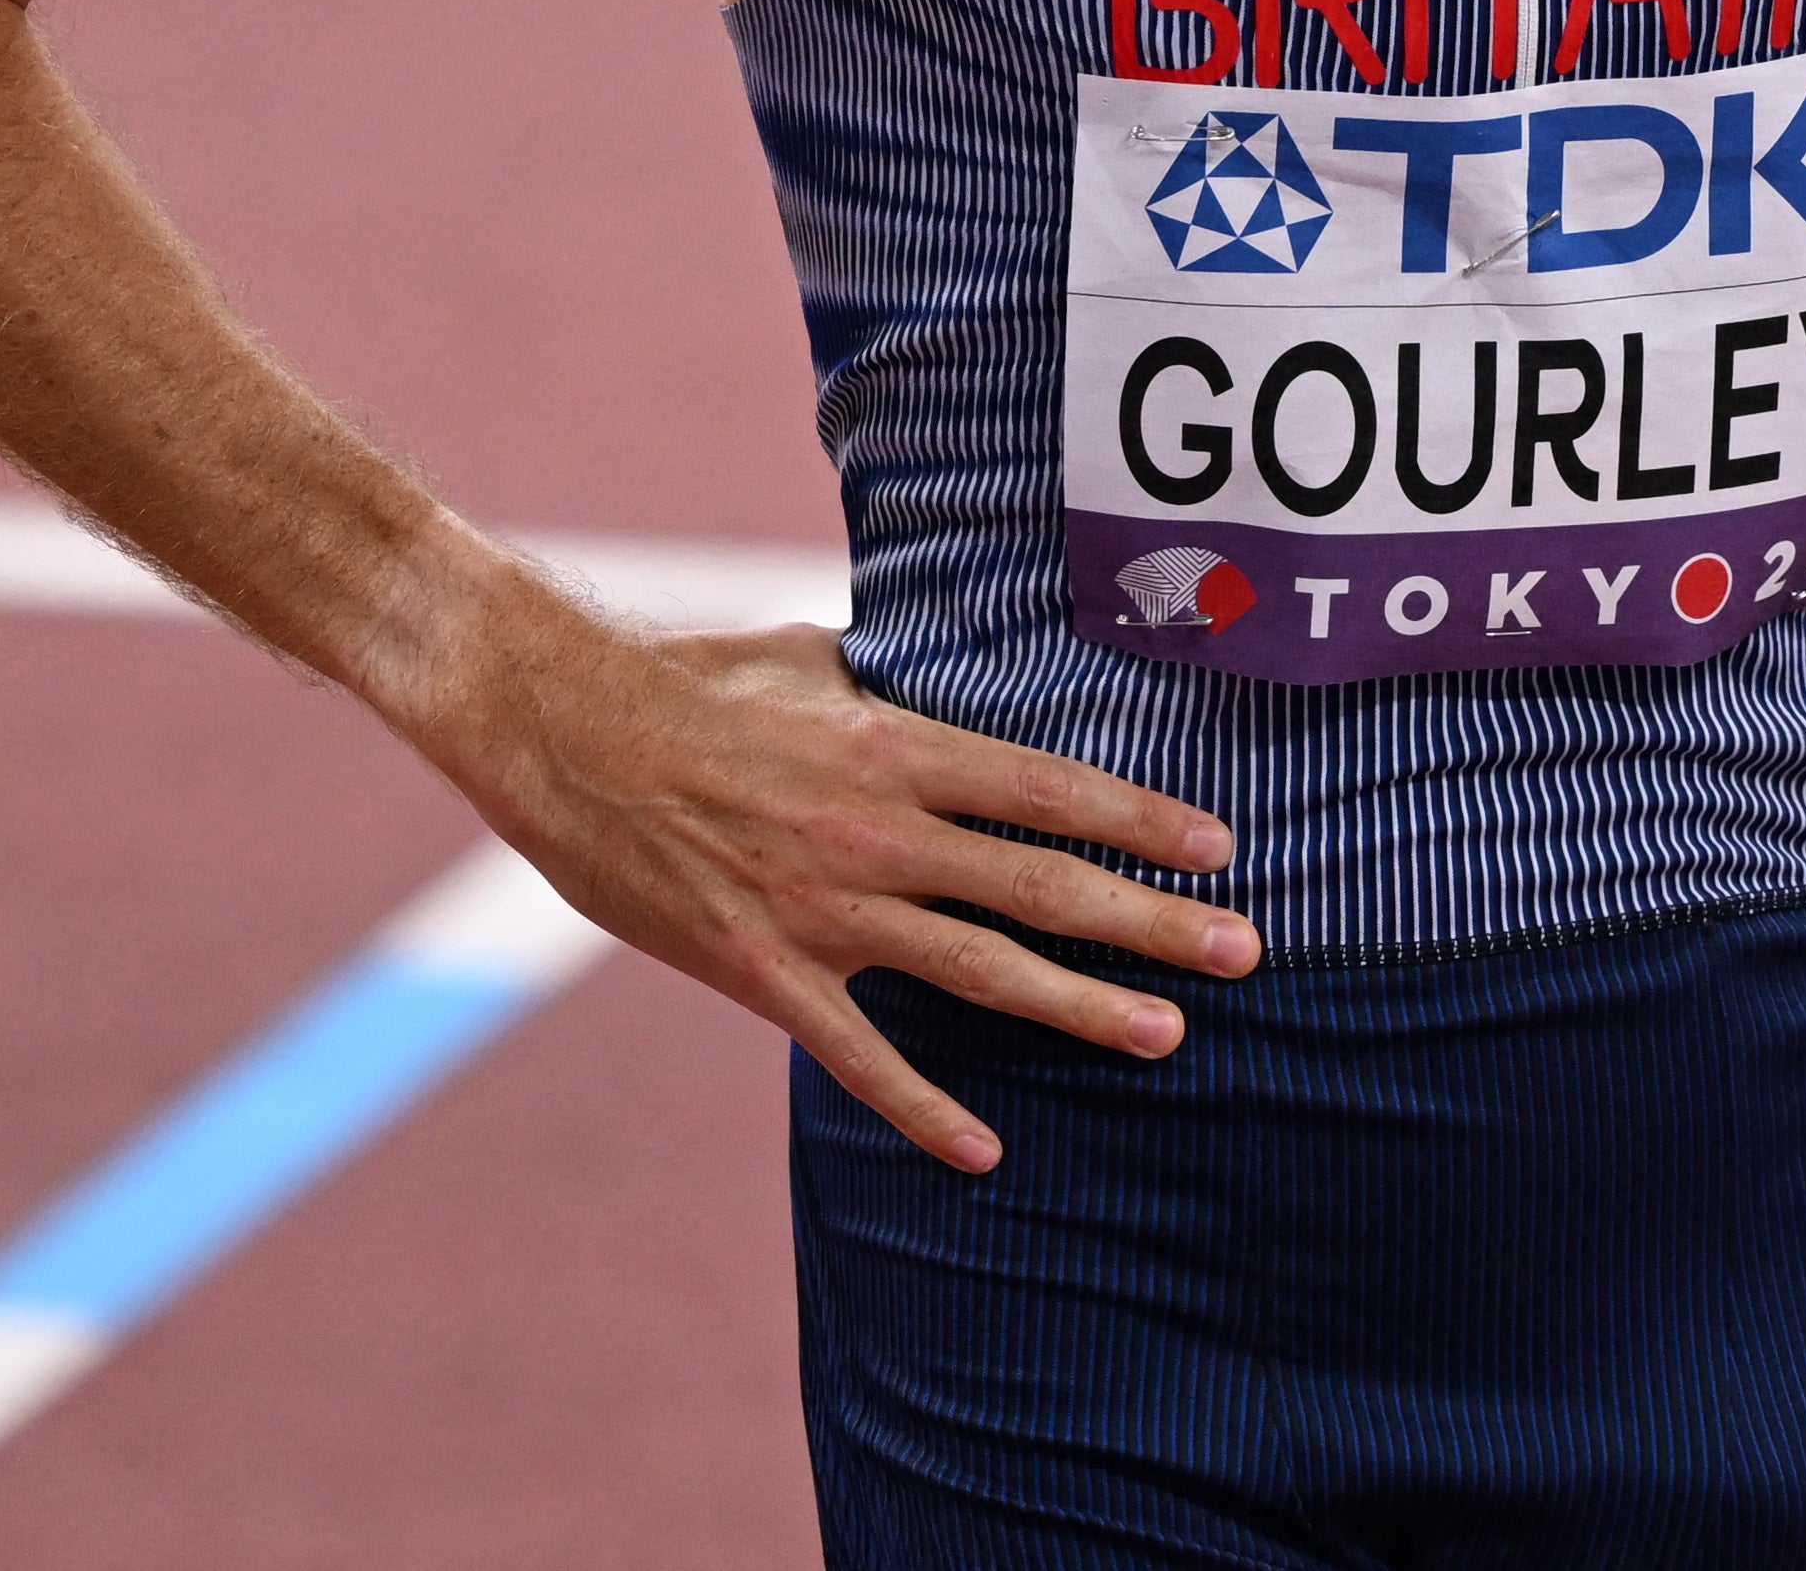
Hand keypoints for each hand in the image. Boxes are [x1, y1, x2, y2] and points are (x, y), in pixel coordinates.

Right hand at [414, 580, 1256, 1172]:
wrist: (562, 729)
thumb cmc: (688, 678)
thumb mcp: (810, 658)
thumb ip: (888, 684)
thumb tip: (939, 679)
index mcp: (894, 744)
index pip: (1046, 788)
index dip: (1140, 819)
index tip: (1219, 847)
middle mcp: (877, 829)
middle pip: (1041, 884)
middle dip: (1151, 922)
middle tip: (1243, 950)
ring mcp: (823, 906)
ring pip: (977, 968)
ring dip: (1077, 1006)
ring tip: (1165, 1036)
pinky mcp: (763, 969)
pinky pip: (858, 1053)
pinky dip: (922, 1106)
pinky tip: (984, 1148)